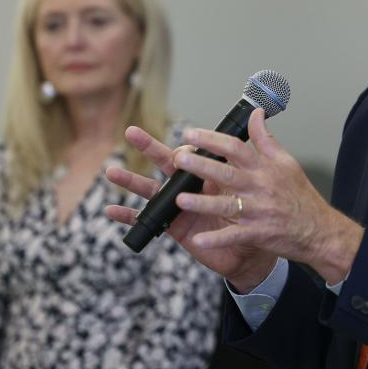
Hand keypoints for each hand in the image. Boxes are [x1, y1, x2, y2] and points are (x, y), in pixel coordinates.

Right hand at [105, 124, 276, 290]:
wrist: (250, 251)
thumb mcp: (250, 185)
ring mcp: (177, 206)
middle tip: (131, 132)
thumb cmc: (250, 216)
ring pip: (150, 190)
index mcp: (207, 175)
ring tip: (111, 171)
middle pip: (165, 163)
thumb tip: (256, 116)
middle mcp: (188, 187)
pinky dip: (129, 216)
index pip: (192, 154)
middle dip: (148, 147)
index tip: (187, 138)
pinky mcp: (171, 227)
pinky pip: (147, 221)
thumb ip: (247, 156)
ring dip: (130, 181)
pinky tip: (112, 210)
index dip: (188, 149)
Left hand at [106, 110, 362, 289]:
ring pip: (227, 205)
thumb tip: (256, 113)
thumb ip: (266, 139)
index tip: (190, 134)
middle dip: (202, 166)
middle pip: (227, 173)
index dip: (213, 140)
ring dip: (203, 202)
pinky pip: (235, 236)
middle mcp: (261, 187)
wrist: (320, 230)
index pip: (236, 148)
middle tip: (178, 158)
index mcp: (265, 168)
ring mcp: (260, 211)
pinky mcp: (260, 234)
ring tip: (180, 199)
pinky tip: (198, 240)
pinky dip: (217, 239)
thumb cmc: (301, 196)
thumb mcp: (287, 162)